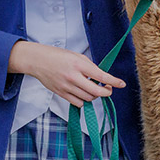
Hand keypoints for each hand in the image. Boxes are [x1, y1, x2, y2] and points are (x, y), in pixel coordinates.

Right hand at [7, 41, 125, 106]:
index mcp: (78, 64)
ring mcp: (66, 87)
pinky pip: (78, 103)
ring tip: (93, 88)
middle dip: (106, 92)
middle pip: (96, 92)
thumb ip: (89, 66)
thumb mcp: (76, 56)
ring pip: (88, 99)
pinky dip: (84, 100)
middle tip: (108, 89)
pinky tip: (83, 93)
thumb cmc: (57, 56)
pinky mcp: (61, 93)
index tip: (121, 84)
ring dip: (94, 96)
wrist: (37, 60)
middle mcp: (73, 77)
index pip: (101, 76)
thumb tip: (101, 77)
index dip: (113, 82)